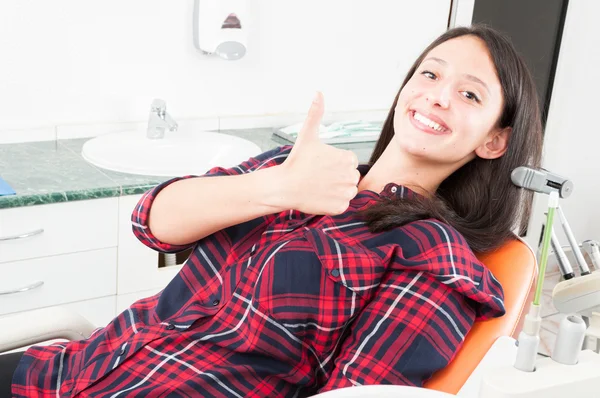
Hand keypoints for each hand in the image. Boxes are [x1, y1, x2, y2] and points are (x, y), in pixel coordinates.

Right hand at [281, 92, 360, 214]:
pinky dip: (333, 203)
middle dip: (337, 177)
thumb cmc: (296, 161)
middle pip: (350, 177)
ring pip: (347, 191)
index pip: (349, 163)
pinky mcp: (340, 208)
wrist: (284, 187)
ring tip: (319, 186)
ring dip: (337, 190)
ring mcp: (345, 193)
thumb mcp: (307, 135)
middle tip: (318, 176)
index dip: (335, 164)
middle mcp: (350, 176)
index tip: (321, 165)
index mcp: (348, 158)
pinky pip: (342, 205)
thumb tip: (318, 92)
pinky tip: (320, 197)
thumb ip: (316, 113)